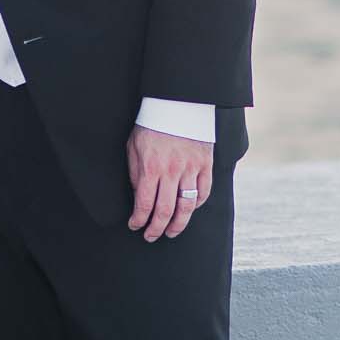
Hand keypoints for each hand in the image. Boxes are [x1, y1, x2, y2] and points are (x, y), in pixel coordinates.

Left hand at [126, 125, 213, 242]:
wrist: (177, 103)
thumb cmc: (151, 124)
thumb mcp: (134, 146)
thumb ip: (135, 173)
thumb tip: (137, 196)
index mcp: (151, 167)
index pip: (144, 204)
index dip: (138, 220)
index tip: (134, 225)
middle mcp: (172, 171)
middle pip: (165, 211)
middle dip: (156, 229)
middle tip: (151, 236)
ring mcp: (191, 168)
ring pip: (187, 206)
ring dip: (178, 224)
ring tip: (171, 232)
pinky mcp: (206, 164)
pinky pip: (204, 192)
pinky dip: (196, 204)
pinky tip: (188, 209)